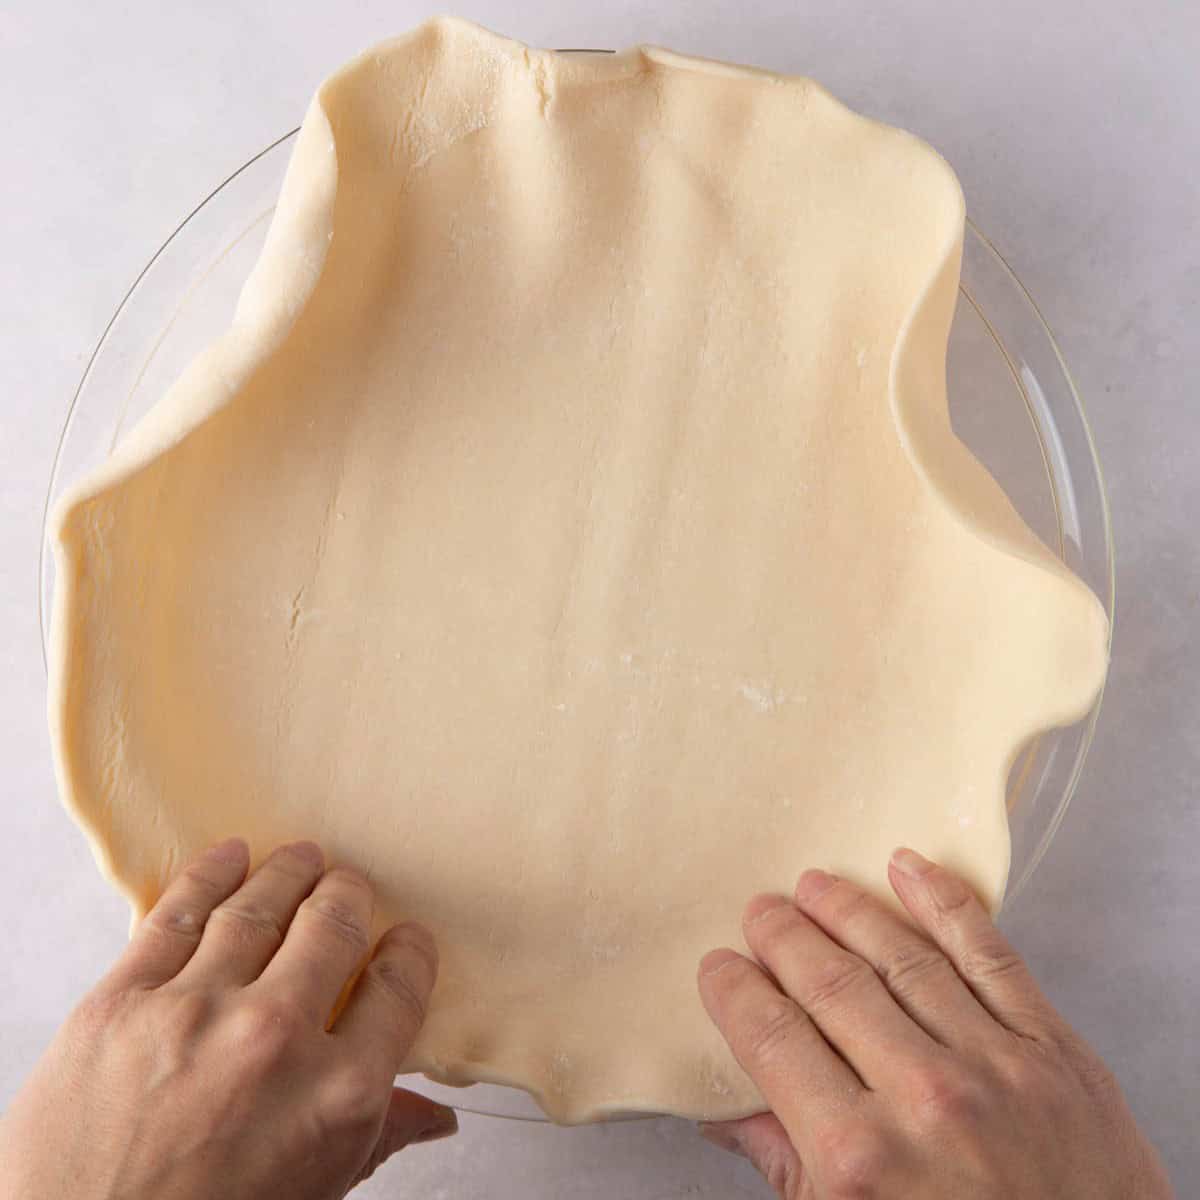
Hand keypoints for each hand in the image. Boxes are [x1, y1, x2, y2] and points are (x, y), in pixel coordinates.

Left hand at [0, 838, 455, 1199]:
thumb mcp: (314, 1196)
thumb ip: (378, 1139)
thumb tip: (435, 1114)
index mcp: (339, 1096)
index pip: (398, 987)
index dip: (410, 951)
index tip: (406, 938)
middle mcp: (276, 1039)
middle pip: (333, 925)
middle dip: (349, 895)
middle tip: (349, 887)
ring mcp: (195, 1012)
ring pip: (260, 906)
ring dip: (289, 871)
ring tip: (303, 856)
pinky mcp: (121, 1001)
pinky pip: (175, 915)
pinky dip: (209, 875)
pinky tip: (230, 856)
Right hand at [698, 848, 1171, 1198]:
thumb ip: (787, 1168)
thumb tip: (727, 1114)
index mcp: (859, 1158)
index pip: (772, 1039)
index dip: (736, 991)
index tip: (720, 967)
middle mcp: (923, 1099)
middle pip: (830, 984)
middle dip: (784, 936)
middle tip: (761, 911)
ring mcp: (994, 1065)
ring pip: (901, 957)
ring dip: (849, 910)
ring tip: (816, 885)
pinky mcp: (1053, 1049)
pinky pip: (990, 954)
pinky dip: (946, 903)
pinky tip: (909, 869)